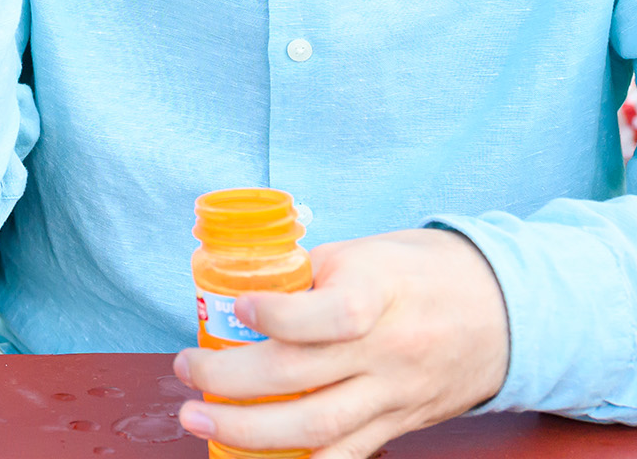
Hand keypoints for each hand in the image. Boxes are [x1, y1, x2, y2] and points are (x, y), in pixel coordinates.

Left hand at [174, 229, 509, 458]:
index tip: (239, 309)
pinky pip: (348, 456)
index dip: (278, 316)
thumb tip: (238, 291)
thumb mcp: (364, 253)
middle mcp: (388, 350)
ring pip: (318, 429)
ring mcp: (395, 395)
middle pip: (302, 378)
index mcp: (380, 293)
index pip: (333, 314)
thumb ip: (306, 275)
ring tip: (199, 420)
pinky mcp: (400, 424)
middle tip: (187, 371)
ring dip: (249, 431)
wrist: (505, 311)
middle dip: (230, 382)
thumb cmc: (420, 272)